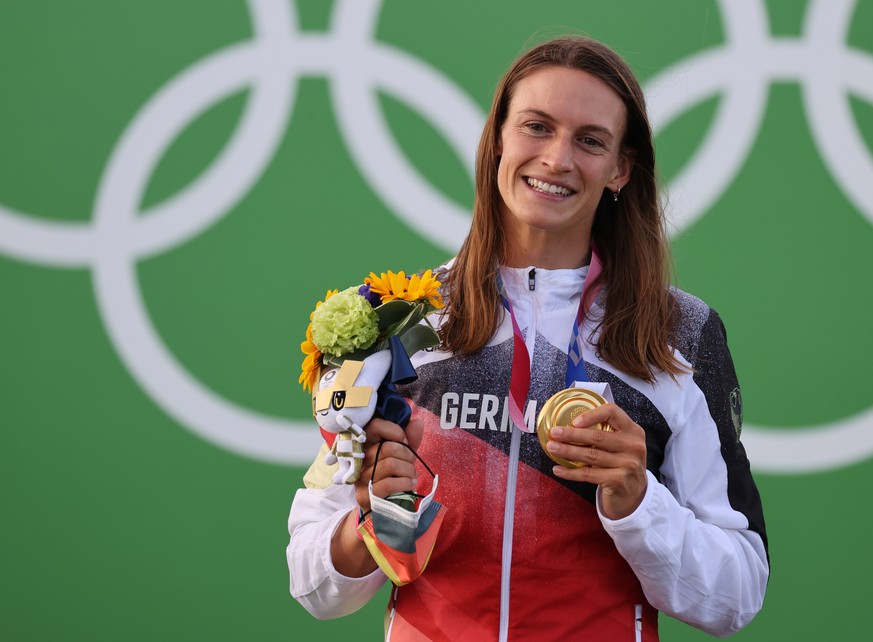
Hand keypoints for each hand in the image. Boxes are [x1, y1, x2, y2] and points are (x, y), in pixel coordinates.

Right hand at [354, 417, 423, 513]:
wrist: (386, 505)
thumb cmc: (394, 475)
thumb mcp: (404, 455)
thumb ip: (410, 439)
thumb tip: (417, 422)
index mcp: (365, 444)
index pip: (376, 426)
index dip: (395, 431)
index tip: (405, 441)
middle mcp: (358, 459)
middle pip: (388, 447)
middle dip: (407, 455)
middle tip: (410, 464)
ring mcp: (359, 477)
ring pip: (391, 464)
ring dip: (409, 471)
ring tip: (411, 476)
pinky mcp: (364, 495)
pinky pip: (388, 484)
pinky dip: (405, 483)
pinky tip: (410, 484)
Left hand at [546, 403, 647, 519]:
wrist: (634, 493)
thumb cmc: (622, 463)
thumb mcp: (622, 444)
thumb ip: (606, 433)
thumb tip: (568, 426)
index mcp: (633, 431)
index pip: (613, 413)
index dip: (592, 415)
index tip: (574, 421)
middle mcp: (633, 446)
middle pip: (597, 436)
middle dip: (571, 435)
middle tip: (554, 433)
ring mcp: (628, 464)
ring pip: (591, 455)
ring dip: (567, 451)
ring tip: (552, 448)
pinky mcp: (618, 481)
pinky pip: (588, 474)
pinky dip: (570, 472)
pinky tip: (558, 469)